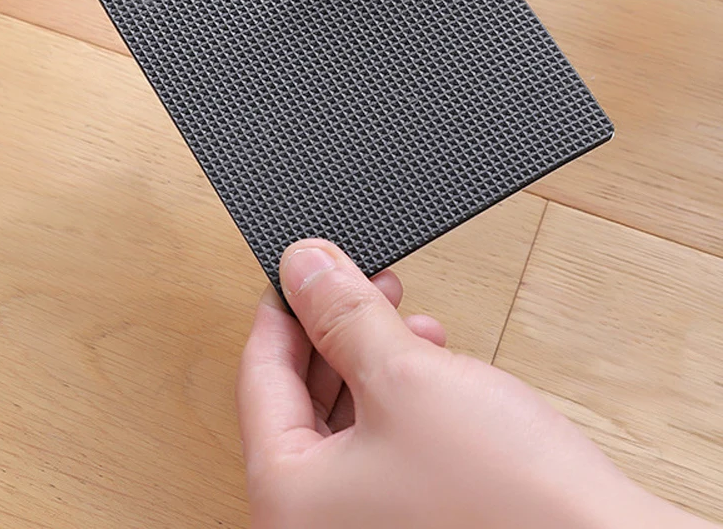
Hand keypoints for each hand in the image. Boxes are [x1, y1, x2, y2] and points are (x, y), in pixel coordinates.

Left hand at [237, 239, 706, 528]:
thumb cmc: (508, 500)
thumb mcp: (406, 376)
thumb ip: (342, 314)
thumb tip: (303, 265)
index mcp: (289, 498)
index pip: (259, 379)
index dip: (280, 311)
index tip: (295, 270)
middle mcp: (318, 523)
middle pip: (301, 400)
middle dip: (336, 332)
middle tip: (358, 282)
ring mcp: (367, 526)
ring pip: (346, 422)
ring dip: (373, 360)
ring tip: (408, 320)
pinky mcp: (414, 522)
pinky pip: (383, 448)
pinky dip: (400, 400)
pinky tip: (435, 367)